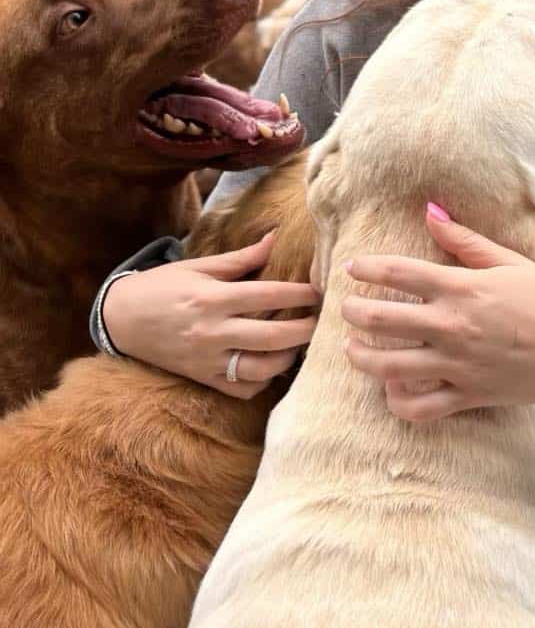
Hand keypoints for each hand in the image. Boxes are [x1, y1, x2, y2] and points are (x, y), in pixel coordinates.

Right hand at [103, 231, 320, 398]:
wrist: (119, 319)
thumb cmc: (161, 287)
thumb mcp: (197, 266)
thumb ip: (240, 258)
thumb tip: (274, 239)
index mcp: (212, 298)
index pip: (268, 295)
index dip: (300, 293)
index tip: (321, 290)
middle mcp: (212, 332)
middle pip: (272, 336)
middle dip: (304, 329)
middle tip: (322, 321)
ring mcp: (208, 360)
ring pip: (261, 368)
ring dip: (287, 358)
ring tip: (299, 344)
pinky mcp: (203, 378)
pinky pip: (241, 389)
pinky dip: (262, 381)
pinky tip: (272, 365)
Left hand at [341, 204, 534, 421]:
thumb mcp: (509, 262)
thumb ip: (465, 240)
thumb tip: (430, 210)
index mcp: (463, 288)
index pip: (399, 273)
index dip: (367, 268)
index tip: (352, 268)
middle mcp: (454, 326)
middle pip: (382, 320)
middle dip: (354, 312)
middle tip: (346, 309)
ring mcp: (458, 365)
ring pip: (389, 367)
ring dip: (361, 357)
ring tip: (352, 348)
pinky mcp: (468, 395)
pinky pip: (420, 408)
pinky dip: (398, 402)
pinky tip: (390, 388)